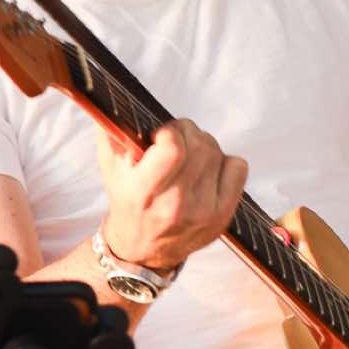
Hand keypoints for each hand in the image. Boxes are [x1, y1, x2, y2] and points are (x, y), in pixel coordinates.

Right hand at [97, 119, 247, 270]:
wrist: (143, 249)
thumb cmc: (128, 202)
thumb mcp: (110, 169)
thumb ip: (112, 132)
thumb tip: (120, 99)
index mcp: (144, 192)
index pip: (172, 149)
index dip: (170, 132)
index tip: (161, 134)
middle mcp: (176, 205)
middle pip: (199, 145)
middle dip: (187, 132)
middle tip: (176, 139)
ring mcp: (204, 213)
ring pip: (217, 153)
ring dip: (203, 145)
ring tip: (189, 157)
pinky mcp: (223, 216)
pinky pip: (238, 167)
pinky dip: (225, 162)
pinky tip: (207, 172)